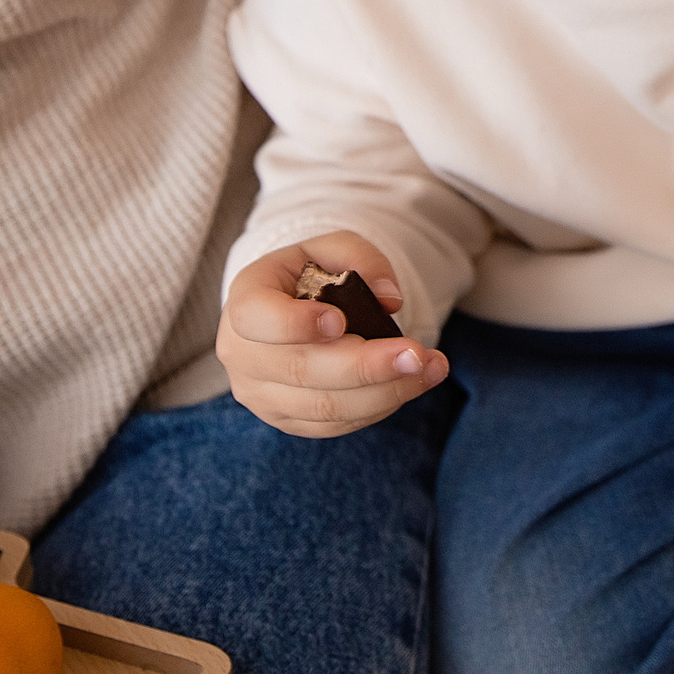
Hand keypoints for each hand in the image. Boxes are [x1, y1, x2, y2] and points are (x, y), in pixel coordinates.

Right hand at [216, 231, 449, 436]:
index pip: (255, 318)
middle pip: (303, 370)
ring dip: (386, 392)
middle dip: (367, 366)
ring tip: (431, 369)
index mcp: (245, 300)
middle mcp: (242, 355)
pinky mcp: (287, 420)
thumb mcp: (332, 248)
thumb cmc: (309, 274)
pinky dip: (378, 407)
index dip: (294, 324)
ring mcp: (261, 395)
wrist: (289, 310)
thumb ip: (361, 259)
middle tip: (417, 355)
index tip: (340, 321)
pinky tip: (409, 385)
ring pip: (325, 406)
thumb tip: (390, 299)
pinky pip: (335, 424)